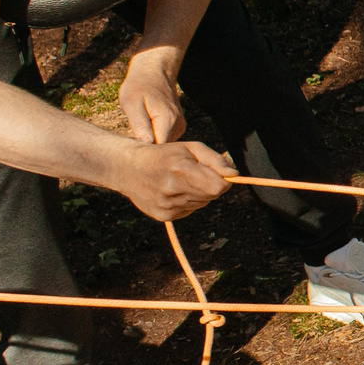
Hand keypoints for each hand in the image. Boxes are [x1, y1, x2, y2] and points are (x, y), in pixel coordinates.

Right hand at [112, 140, 232, 222]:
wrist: (129, 169)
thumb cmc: (165, 155)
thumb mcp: (190, 148)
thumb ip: (215, 160)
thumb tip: (234, 174)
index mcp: (181, 170)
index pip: (218, 186)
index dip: (224, 180)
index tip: (220, 173)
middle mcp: (173, 190)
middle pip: (212, 195)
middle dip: (211, 185)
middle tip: (196, 173)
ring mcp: (167, 206)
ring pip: (202, 203)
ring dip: (199, 193)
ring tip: (181, 181)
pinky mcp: (164, 216)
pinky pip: (189, 210)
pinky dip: (188, 201)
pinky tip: (173, 191)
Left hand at [119, 49, 187, 143]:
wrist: (154, 72)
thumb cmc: (138, 86)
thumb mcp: (131, 104)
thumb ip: (140, 126)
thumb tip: (147, 145)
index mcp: (167, 121)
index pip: (158, 149)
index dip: (144, 151)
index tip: (130, 145)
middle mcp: (178, 125)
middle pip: (161, 148)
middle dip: (146, 147)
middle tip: (130, 135)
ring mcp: (180, 126)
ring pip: (163, 145)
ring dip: (150, 141)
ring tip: (138, 127)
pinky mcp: (178, 126)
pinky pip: (165, 139)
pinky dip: (155, 136)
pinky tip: (146, 126)